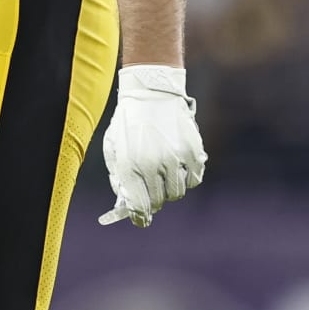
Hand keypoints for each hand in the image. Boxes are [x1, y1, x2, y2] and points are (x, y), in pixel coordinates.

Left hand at [98, 65, 205, 226]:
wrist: (151, 90)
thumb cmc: (129, 121)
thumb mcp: (114, 147)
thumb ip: (119, 176)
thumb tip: (127, 202)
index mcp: (129, 165)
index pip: (138, 207)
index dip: (140, 217)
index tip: (141, 219)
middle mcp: (152, 165)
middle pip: (159, 201)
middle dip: (154, 199)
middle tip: (152, 189)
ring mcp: (175, 159)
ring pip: (177, 193)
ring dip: (170, 187)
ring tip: (164, 171)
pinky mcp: (192, 151)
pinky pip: (194, 179)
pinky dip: (188, 177)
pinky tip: (179, 165)